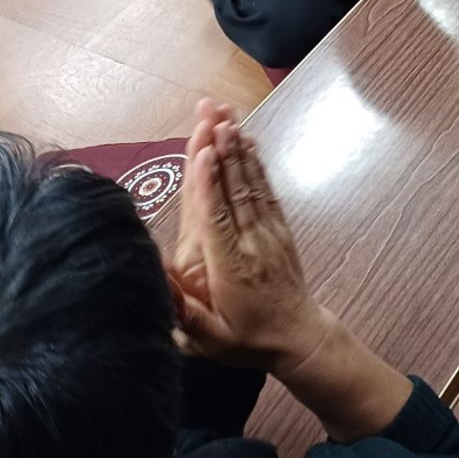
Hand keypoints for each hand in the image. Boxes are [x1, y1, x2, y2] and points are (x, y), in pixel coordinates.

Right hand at [165, 115, 323, 377]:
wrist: (300, 339)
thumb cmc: (249, 341)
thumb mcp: (212, 340)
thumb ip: (184, 311)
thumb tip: (158, 274)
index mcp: (231, 268)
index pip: (217, 219)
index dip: (209, 184)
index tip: (203, 151)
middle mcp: (251, 244)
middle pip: (233, 191)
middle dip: (222, 152)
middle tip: (212, 116)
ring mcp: (268, 233)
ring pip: (250, 184)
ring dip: (237, 149)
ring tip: (226, 117)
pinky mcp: (278, 230)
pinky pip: (265, 191)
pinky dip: (256, 165)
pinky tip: (248, 142)